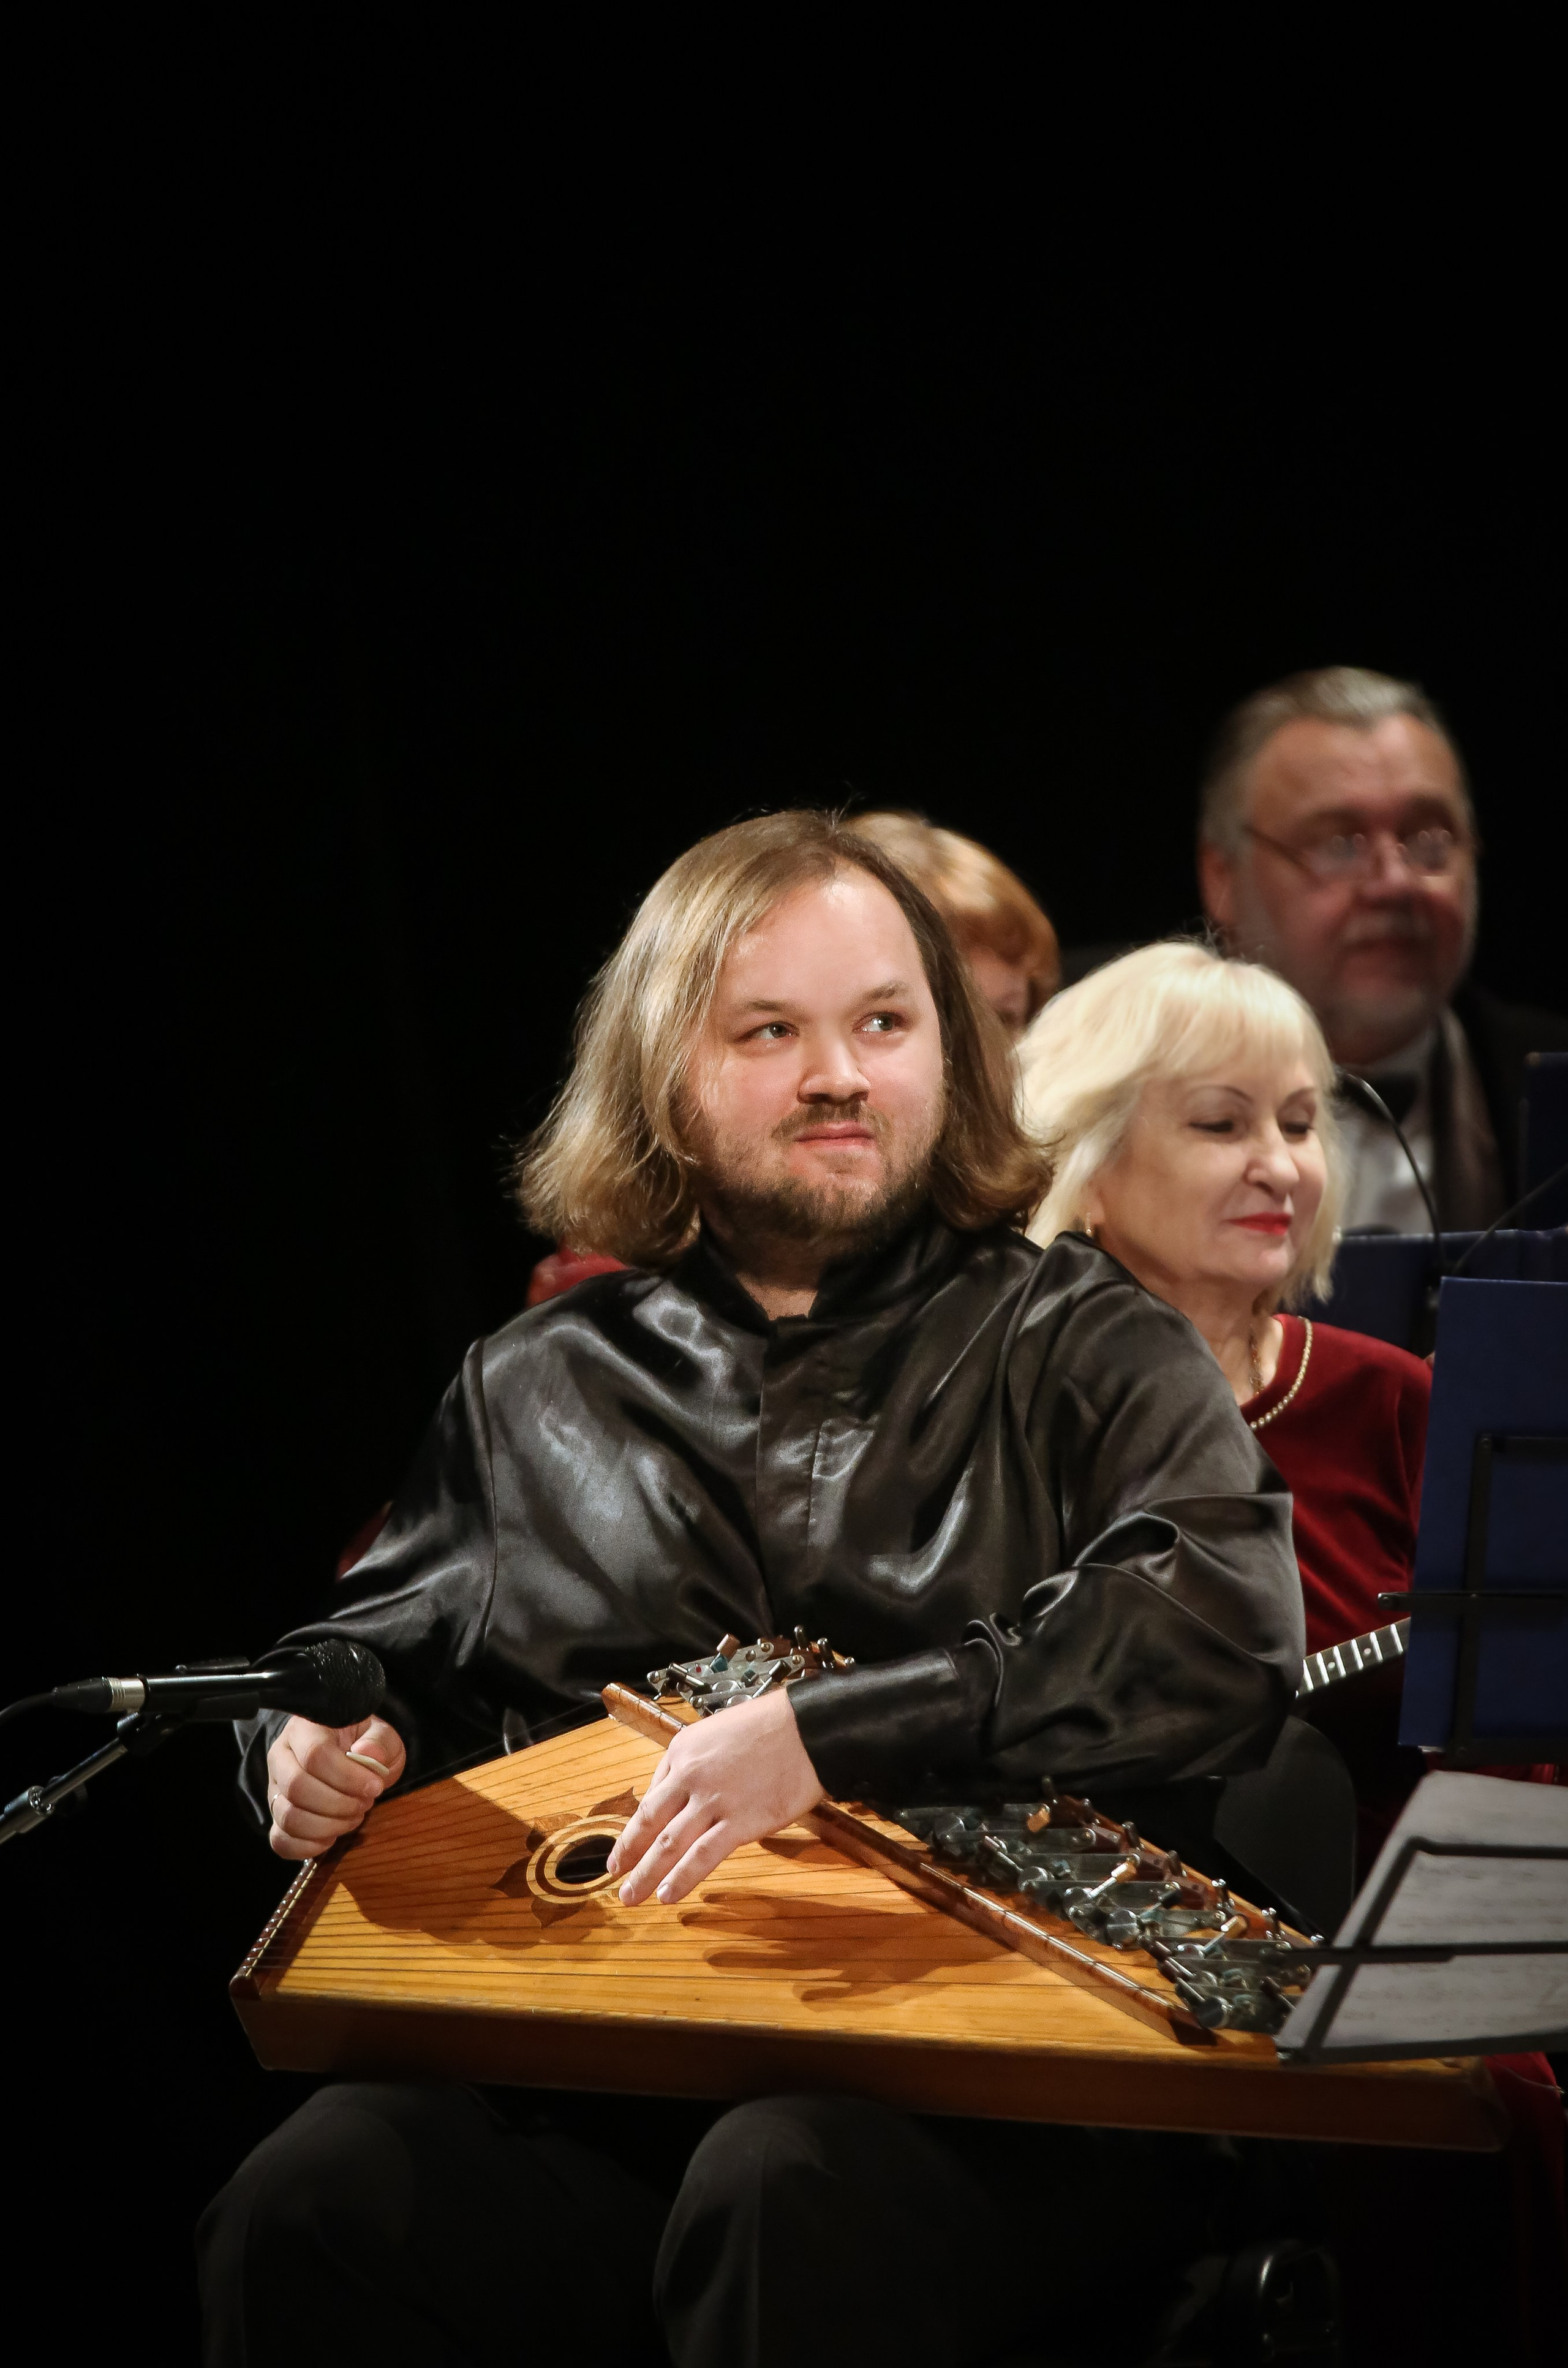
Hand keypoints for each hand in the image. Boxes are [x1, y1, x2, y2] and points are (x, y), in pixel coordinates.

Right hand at [265, 1713, 406, 1860]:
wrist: (352, 1754)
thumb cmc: (365, 1742)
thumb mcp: (381, 1734)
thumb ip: (379, 1741)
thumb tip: (367, 1753)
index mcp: (306, 1728)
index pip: (315, 1754)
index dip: (347, 1777)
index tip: (375, 1787)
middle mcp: (281, 1756)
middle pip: (296, 1787)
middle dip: (338, 1804)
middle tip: (364, 1803)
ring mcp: (275, 1787)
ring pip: (287, 1816)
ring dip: (327, 1826)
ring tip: (353, 1817)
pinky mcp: (276, 1815)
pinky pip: (279, 1840)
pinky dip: (307, 1846)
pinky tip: (331, 1837)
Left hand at [605, 1687, 824, 1907]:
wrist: (808, 1730)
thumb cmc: (772, 1726)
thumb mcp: (720, 1732)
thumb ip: (699, 1762)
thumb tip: (687, 1791)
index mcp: (683, 1750)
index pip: (652, 1793)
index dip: (637, 1824)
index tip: (628, 1842)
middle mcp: (690, 1776)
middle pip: (649, 1822)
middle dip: (628, 1852)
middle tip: (614, 1874)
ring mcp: (712, 1801)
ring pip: (668, 1844)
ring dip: (645, 1873)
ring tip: (630, 1895)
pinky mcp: (739, 1823)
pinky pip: (702, 1856)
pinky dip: (681, 1878)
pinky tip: (667, 1894)